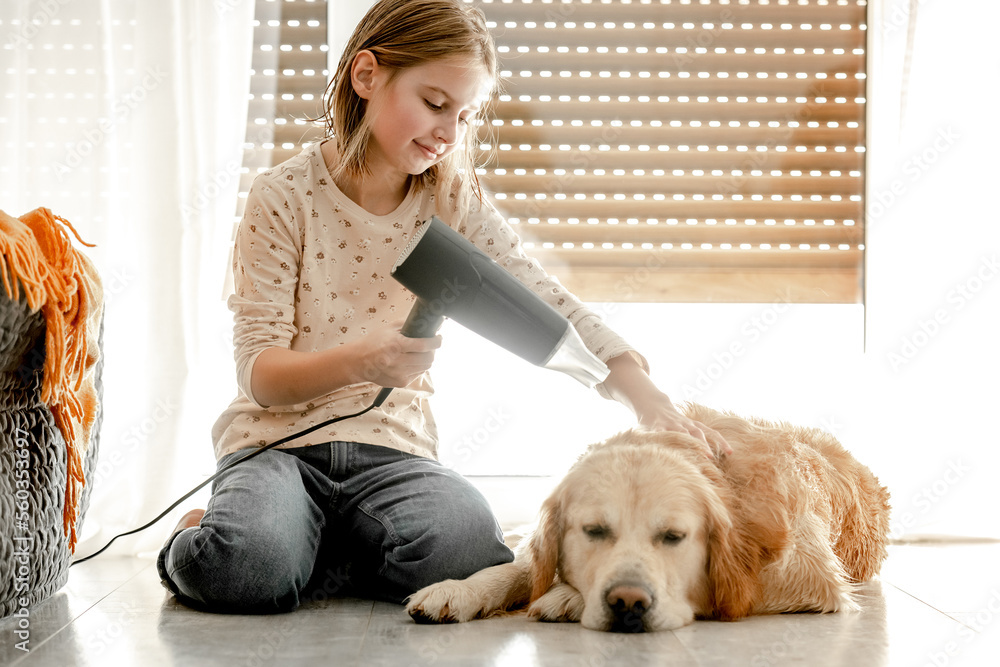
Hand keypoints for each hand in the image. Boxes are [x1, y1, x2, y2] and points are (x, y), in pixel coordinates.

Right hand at [354, 321, 442, 387]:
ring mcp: (400, 374)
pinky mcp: (400, 383)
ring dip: (426, 359)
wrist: (358, 362)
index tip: (438, 338)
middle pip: (428, 359)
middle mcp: (398, 361)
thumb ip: (407, 325)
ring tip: (419, 354)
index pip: (423, 345)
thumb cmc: (373, 343)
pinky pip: (418, 374)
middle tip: (429, 346)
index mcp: (396, 345)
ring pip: (425, 367)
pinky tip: (410, 362)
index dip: (435, 342)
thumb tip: (425, 324)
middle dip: (432, 351)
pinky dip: (418, 367)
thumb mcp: (389, 329)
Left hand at [602, 353, 731, 458]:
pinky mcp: (694, 425)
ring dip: (707, 444)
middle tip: (701, 460)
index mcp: (659, 426)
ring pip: (700, 432)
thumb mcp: (639, 431)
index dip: (671, 445)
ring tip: (716, 457)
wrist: (653, 404)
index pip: (665, 436)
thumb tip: (635, 458)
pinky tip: (729, 452)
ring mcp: (687, 424)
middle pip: (686, 435)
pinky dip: (719, 441)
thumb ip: (641, 441)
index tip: (675, 458)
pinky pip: (710, 432)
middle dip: (693, 446)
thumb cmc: (645, 423)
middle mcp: (675, 424)